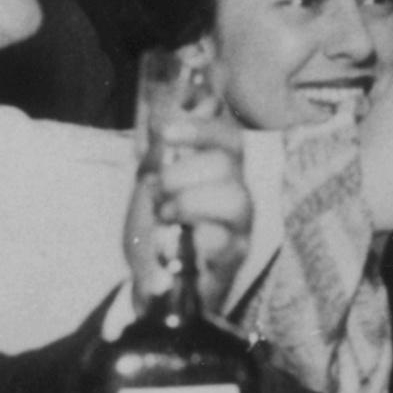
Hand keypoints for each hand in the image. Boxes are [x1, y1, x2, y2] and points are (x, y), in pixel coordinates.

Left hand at [127, 102, 253, 312]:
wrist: (153, 281)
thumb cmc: (158, 230)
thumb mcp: (151, 185)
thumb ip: (159, 151)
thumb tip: (161, 111)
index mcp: (220, 169)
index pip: (227, 138)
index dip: (200, 129)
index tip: (165, 132)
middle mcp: (237, 192)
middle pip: (227, 164)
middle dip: (181, 172)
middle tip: (156, 190)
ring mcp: (241, 226)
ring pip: (235, 200)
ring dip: (189, 203)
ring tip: (165, 215)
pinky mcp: (236, 258)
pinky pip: (225, 242)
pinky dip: (194, 239)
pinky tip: (176, 243)